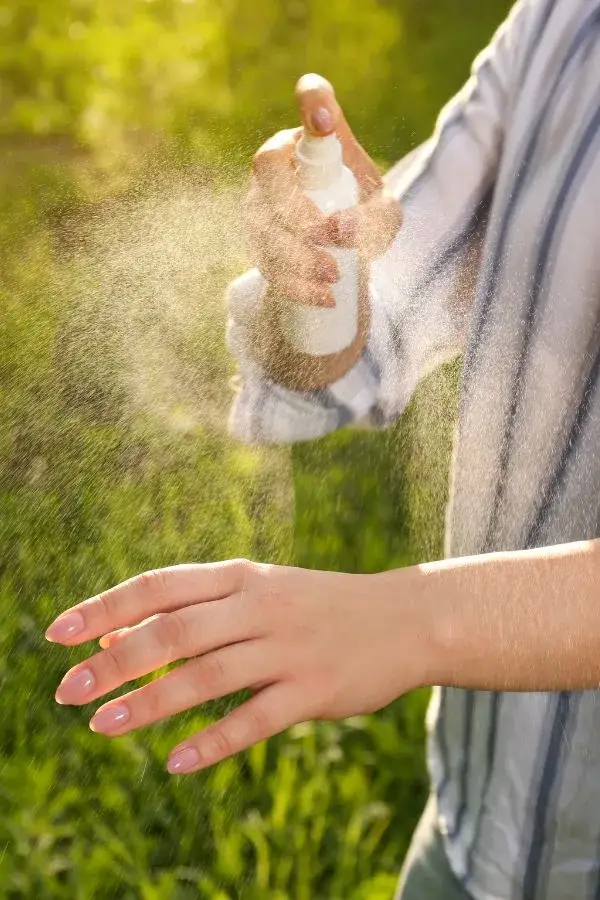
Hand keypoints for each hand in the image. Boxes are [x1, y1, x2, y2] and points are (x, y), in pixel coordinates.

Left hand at [44, 560, 426, 773]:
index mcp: (241, 577)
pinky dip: (211, 742)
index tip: (57, 633)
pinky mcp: (314, 692)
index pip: (160, 585)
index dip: (105, 607)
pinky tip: (175, 762)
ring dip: (149, 703)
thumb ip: (193, 609)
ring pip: (206, 677)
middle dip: (114, 662)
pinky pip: (253, 721)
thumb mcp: (258, 592)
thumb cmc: (316, 607)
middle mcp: (260, 607)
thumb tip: (112, 638)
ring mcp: (288, 649)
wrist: (405, 619)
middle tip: (67, 692)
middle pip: (174, 631)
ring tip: (103, 726)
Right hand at [247, 72, 401, 309]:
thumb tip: (341, 230)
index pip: (311, 102)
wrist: (336, 260)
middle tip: (331, 237)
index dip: (313, 104)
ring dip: (297, 254)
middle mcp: (277, 165)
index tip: (325, 118)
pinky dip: (297, 286)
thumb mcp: (383, 214)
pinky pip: (267, 264)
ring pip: (262, 224)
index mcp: (313, 141)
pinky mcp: (257, 247)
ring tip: (335, 275)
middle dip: (296, 205)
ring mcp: (258, 206)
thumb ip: (378, 215)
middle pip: (266, 169)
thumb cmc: (361, 219)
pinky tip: (325, 297)